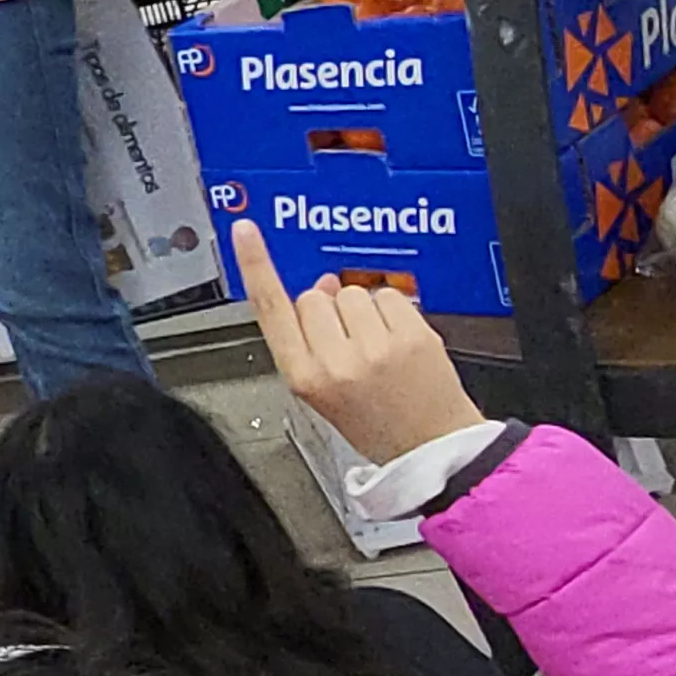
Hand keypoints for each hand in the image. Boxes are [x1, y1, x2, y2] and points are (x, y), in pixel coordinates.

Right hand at [233, 221, 486, 464]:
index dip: (255, 265)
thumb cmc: (374, 421)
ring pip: (350, 293)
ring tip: (377, 348)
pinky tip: (397, 341)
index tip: (244, 231)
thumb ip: (309, 337)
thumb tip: (320, 285)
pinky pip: (386, 296)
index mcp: (304, 377)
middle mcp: (335, 362)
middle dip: (327, 312)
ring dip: (361, 312)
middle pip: (313, 297)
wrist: (430, 445)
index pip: (270, 308)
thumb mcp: (322, 390)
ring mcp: (375, 347)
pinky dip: (392, 312)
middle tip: (349, 347)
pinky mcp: (410, 335)